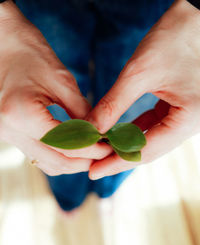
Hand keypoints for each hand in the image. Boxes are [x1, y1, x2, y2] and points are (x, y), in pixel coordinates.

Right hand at [0, 1, 111, 175]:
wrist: (4, 45)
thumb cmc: (31, 54)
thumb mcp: (62, 81)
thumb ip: (81, 112)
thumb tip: (99, 135)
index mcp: (23, 115)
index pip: (65, 147)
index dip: (91, 150)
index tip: (109, 148)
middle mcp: (11, 131)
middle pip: (56, 162)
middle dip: (83, 161)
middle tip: (104, 153)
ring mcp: (9, 135)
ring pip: (47, 163)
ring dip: (72, 162)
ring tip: (93, 152)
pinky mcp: (12, 134)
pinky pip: (39, 154)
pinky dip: (59, 156)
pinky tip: (75, 149)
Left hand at [85, 0, 199, 179]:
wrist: (194, 18)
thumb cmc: (174, 38)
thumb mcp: (139, 73)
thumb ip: (113, 104)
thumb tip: (89, 130)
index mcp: (188, 119)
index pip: (146, 151)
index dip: (116, 162)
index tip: (93, 172)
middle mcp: (189, 124)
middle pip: (148, 150)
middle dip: (119, 157)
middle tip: (93, 166)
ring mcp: (184, 118)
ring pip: (149, 140)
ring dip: (124, 145)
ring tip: (100, 151)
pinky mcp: (177, 109)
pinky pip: (153, 126)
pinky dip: (133, 131)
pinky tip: (114, 134)